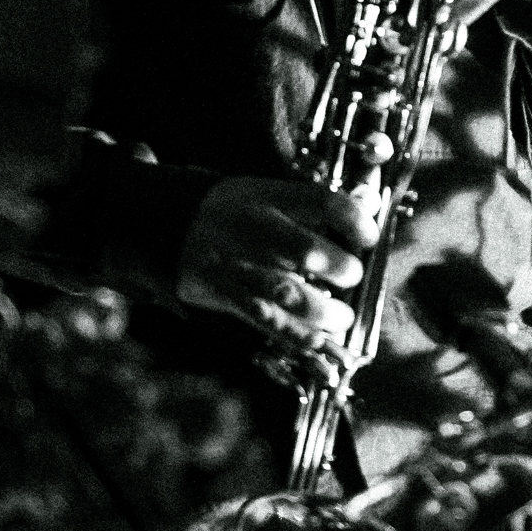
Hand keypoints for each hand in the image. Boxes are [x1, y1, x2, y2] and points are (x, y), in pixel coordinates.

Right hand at [176, 178, 380, 357]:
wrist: (160, 222)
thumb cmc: (232, 209)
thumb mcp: (265, 191)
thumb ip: (314, 204)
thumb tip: (371, 207)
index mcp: (267, 195)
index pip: (322, 201)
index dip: (355, 220)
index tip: (370, 236)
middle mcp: (252, 228)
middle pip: (306, 251)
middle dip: (341, 269)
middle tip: (351, 276)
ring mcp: (237, 263)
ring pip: (288, 294)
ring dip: (324, 311)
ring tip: (341, 317)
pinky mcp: (225, 295)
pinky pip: (267, 320)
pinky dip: (299, 335)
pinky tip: (320, 339)